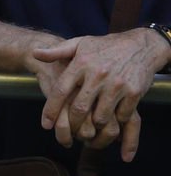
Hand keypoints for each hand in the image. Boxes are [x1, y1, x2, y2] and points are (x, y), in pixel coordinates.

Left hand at [31, 29, 169, 160]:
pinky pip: (122, 116)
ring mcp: (117, 84)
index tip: (45, 124)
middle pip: (79, 108)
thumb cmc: (105, 46)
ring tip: (90, 128)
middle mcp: (97, 74)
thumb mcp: (79, 44)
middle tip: (71, 131)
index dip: (50, 109)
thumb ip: (56, 51)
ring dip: (94, 126)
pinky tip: (111, 121)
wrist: (140, 45)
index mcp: (81, 63)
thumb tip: (34, 53)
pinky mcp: (134, 92)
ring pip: (101, 116)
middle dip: (73, 124)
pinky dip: (115, 122)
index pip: (60, 91)